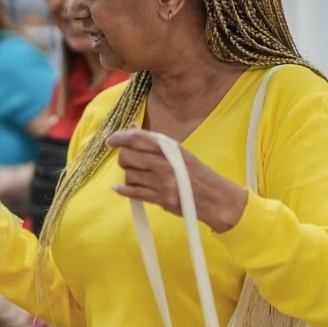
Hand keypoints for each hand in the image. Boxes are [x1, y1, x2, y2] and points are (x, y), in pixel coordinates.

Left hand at [107, 127, 247, 232]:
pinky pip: (133, 193)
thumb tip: (130, 127)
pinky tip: (118, 188)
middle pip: (128, 156)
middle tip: (127, 162)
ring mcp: (163, 182)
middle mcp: (166, 163)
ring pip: (129, 175)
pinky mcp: (162, 199)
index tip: (110, 140)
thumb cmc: (196, 173)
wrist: (217, 198)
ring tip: (137, 176)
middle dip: (123, 158)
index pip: (138, 138)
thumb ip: (154, 141)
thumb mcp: (179, 152)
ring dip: (128, 176)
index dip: (119, 137)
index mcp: (171, 148)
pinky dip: (123, 190)